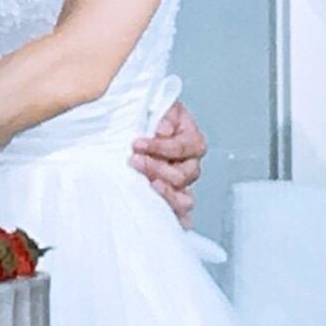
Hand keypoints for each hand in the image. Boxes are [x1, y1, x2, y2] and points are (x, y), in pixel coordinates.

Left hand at [130, 100, 204, 227]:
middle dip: (157, 168)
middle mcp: (190, 164)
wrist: (134, 125)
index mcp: (191, 139)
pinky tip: (165, 219)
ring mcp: (181, 184)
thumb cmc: (147, 115)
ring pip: (185, 199)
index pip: (185, 147)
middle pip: (185, 175)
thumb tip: (162, 131)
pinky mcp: (171, 198)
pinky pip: (180, 215)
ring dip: (166, 194)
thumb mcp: (156, 105)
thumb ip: (162, 114)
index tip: (137, 143)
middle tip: (134, 161)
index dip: (162, 147)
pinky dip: (175, 219)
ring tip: (148, 186)